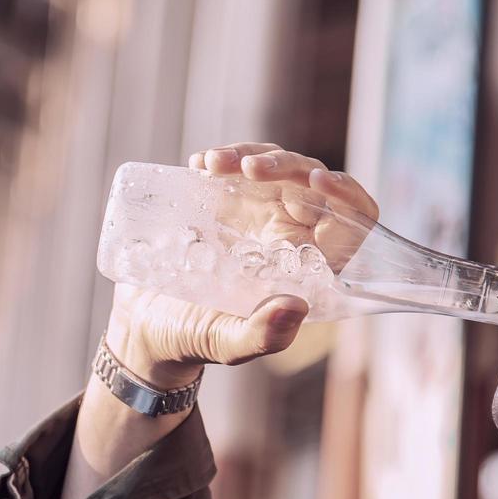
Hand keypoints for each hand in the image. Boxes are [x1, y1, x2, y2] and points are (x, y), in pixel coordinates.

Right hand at [107, 144, 377, 383]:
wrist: (146, 324)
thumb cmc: (194, 339)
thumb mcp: (228, 343)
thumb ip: (263, 335)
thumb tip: (297, 306)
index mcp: (308, 269)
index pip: (351, 224)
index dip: (347, 197)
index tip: (319, 182)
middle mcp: (291, 237)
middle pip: (311, 185)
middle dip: (286, 166)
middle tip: (248, 168)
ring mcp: (259, 215)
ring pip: (274, 168)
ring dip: (251, 155)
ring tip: (213, 162)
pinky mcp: (226, 202)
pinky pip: (237, 167)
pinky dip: (224, 158)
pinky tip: (200, 164)